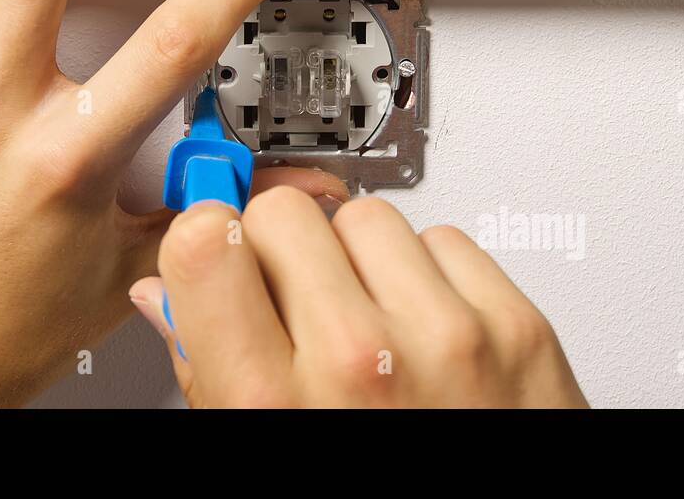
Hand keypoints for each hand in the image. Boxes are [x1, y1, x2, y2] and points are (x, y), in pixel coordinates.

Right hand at [130, 186, 587, 407]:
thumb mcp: (259, 451)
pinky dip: (428, 274)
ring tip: (370, 324)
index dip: (207, 236)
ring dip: (358, 258)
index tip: (217, 246)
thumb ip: (208, 372)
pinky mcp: (515, 327)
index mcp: (273, 402)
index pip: (204, 240)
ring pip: (365, 216)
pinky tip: (423, 331)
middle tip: (296, 299)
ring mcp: (445, 339)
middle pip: (283, 213)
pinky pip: (444, 238)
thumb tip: (168, 296)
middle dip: (281, 248)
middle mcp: (359, 363)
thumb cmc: (380, 498)